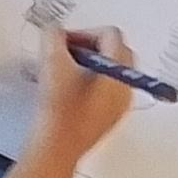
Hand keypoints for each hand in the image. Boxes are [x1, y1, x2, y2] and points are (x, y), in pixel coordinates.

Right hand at [35, 26, 139, 154]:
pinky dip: (89, 82)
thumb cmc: (59, 110)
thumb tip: (54, 31)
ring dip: (88, 64)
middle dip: (90, 46)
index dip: (84, 32)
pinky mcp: (108, 118)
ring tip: (64, 71)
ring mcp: (119, 105)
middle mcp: (125, 87)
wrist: (56, 147)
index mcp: (119, 70)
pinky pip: (106, 91)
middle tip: (67, 52)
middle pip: (116, 51)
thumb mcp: (52, 62)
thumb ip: (53, 37)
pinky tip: (65, 90)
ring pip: (110, 71)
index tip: (64, 41)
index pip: (110, 35)